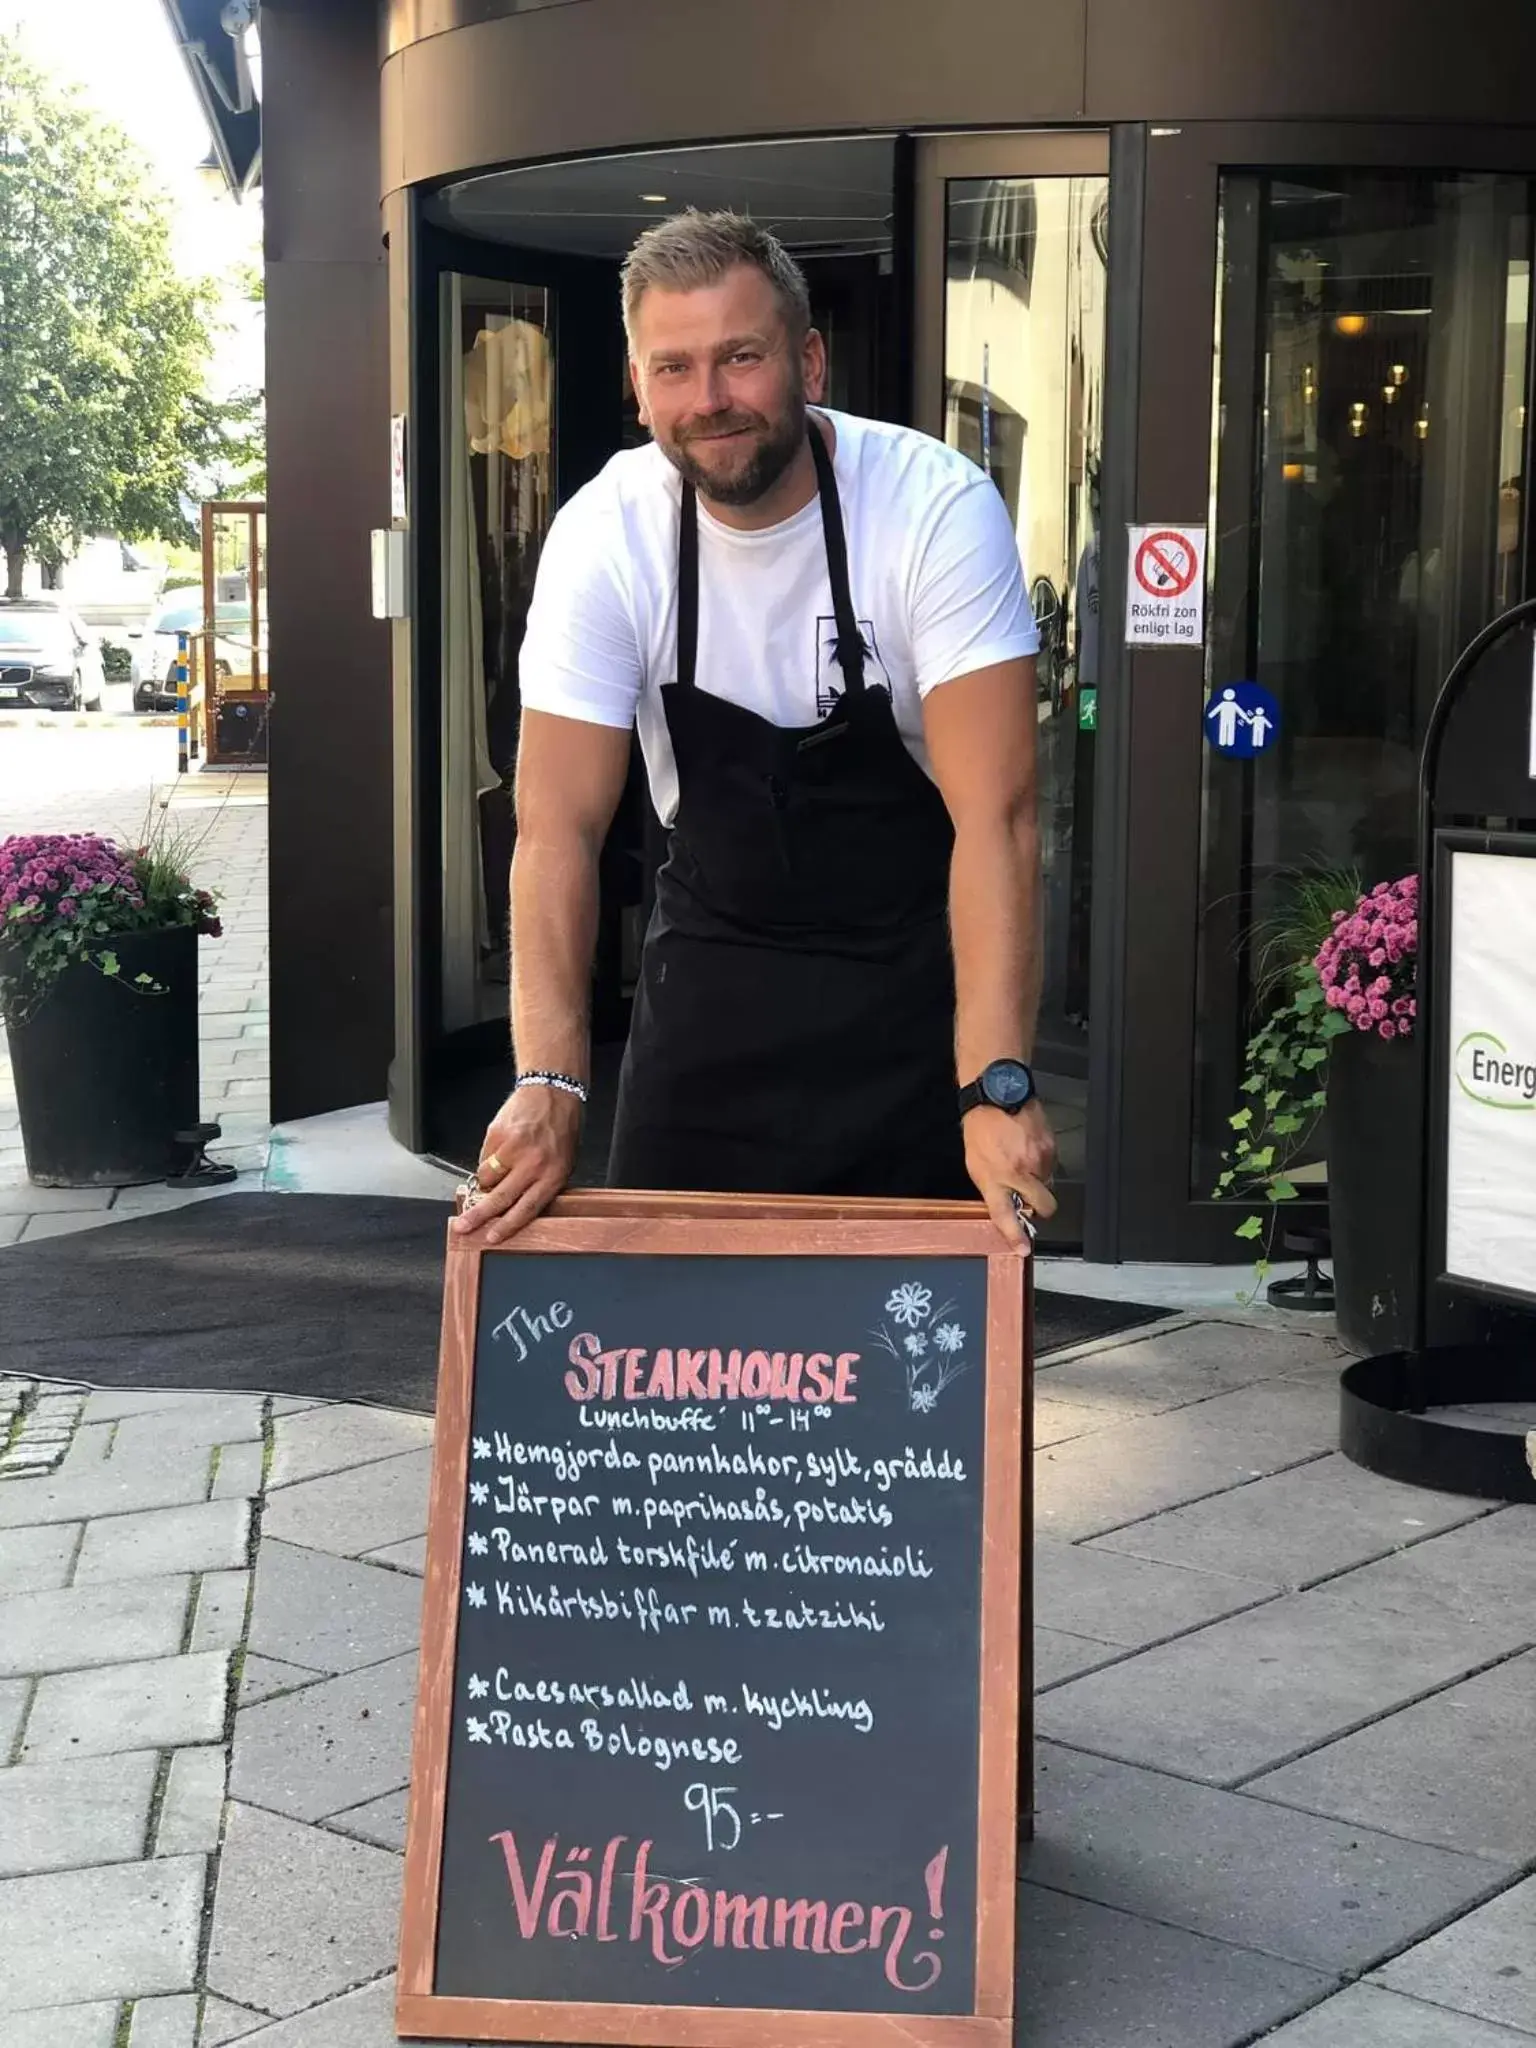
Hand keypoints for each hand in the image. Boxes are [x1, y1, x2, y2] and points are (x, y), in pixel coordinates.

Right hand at [451, 1085, 581, 1245]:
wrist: (552, 1092)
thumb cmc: (561, 1128)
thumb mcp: (563, 1163)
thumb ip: (542, 1186)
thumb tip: (515, 1210)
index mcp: (553, 1175)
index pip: (527, 1209)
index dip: (507, 1226)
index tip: (492, 1237)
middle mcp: (533, 1164)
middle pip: (501, 1199)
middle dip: (479, 1215)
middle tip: (463, 1226)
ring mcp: (514, 1149)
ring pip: (488, 1178)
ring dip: (486, 1182)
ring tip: (496, 1172)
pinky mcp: (498, 1135)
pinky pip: (484, 1157)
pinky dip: (489, 1158)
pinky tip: (501, 1149)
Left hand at [963, 1100, 1056, 1250]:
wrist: (996, 1093)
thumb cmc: (981, 1128)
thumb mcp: (976, 1164)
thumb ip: (993, 1188)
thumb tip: (1007, 1205)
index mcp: (994, 1179)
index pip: (1006, 1215)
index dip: (1016, 1235)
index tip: (1024, 1249)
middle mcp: (1019, 1173)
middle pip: (1044, 1206)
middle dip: (1039, 1206)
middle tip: (1028, 1196)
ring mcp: (1038, 1160)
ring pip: (1048, 1184)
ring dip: (1038, 1179)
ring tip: (1021, 1159)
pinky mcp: (1051, 1148)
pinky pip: (1051, 1166)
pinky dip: (1041, 1162)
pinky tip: (1027, 1147)